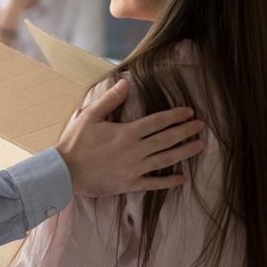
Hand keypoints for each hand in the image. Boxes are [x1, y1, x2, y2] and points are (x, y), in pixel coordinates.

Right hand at [56, 79, 204, 195]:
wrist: (65, 173)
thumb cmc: (76, 142)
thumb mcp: (90, 116)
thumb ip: (111, 99)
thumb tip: (127, 82)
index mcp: (127, 132)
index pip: (157, 122)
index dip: (175, 116)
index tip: (189, 112)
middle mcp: (135, 151)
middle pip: (166, 139)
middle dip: (186, 132)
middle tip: (202, 127)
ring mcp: (134, 169)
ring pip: (165, 160)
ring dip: (184, 152)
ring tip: (199, 146)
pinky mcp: (129, 184)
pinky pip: (154, 183)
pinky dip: (169, 182)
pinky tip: (182, 179)